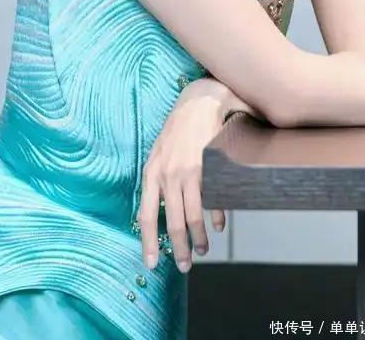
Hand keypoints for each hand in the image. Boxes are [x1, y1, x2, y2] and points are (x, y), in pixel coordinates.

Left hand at [137, 77, 254, 273]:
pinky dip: (216, 217)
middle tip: (186, 265)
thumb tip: (160, 213)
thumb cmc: (177, 131)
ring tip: (203, 248)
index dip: (149, 242)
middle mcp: (167, 175)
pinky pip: (212, 200)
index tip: (152, 263)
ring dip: (199, 238)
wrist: (198, 101)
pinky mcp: (208, 166)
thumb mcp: (158, 154)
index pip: (146, 216)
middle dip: (180, 249)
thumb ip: (158, 181)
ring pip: (193, 216)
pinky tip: (218, 226)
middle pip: (172, 223)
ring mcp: (188, 171)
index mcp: (151, 174)